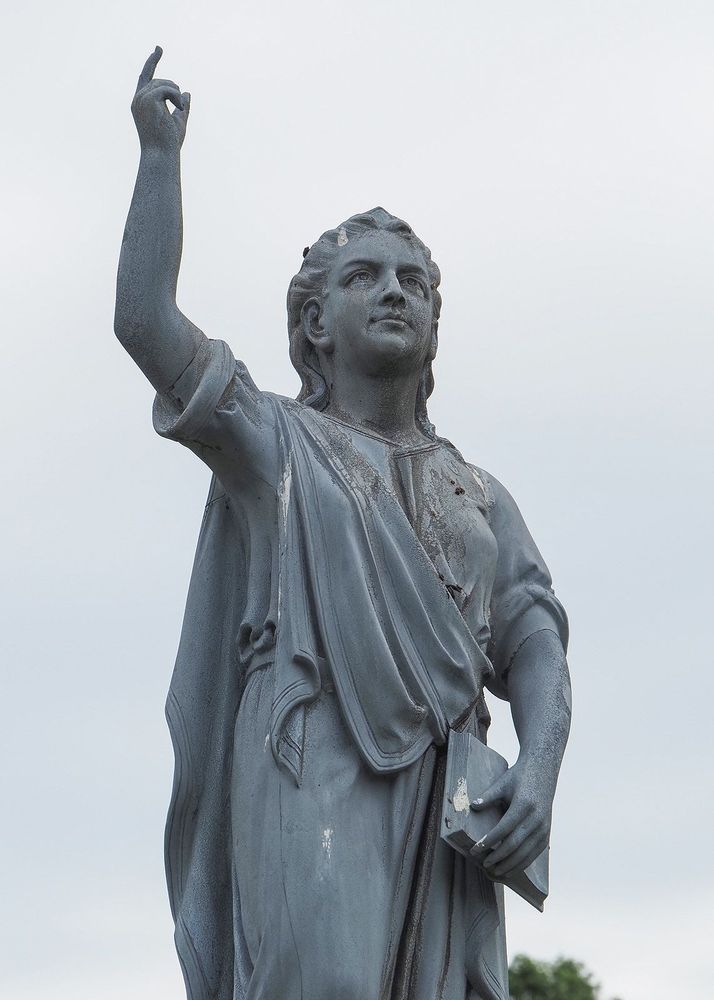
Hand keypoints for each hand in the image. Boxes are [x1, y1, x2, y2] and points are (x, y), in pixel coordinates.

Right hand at [131, 47, 189, 152]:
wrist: (162, 154)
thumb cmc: (168, 143)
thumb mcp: (178, 121)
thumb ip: (182, 106)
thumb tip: (187, 92)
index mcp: (141, 104)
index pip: (145, 77)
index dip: (152, 62)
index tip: (159, 49)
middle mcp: (137, 100)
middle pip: (158, 80)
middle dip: (173, 90)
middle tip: (181, 107)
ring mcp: (141, 99)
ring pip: (163, 83)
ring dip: (176, 94)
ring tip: (180, 109)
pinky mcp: (148, 99)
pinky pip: (167, 88)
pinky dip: (176, 96)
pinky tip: (179, 108)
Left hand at [470, 757, 554, 877]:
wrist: (543, 772)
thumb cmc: (519, 777)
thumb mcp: (502, 782)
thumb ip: (488, 796)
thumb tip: (472, 806)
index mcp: (524, 805)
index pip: (504, 829)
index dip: (489, 841)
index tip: (475, 849)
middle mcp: (536, 818)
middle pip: (515, 844)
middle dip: (498, 857)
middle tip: (484, 864)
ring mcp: (543, 827)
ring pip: (526, 853)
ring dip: (510, 865)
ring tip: (496, 871)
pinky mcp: (547, 833)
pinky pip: (535, 853)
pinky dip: (522, 863)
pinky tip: (511, 868)